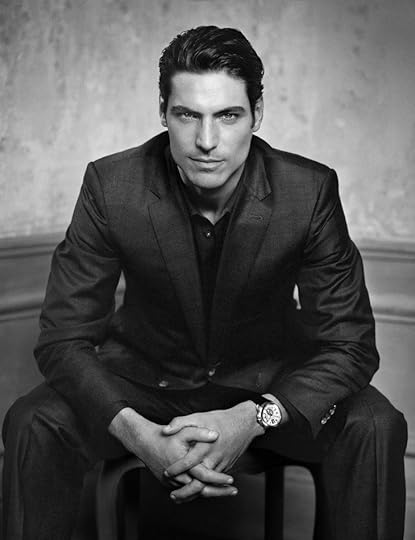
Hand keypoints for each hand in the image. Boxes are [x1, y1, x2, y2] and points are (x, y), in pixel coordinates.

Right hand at [108, 407, 233, 495]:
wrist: (144, 442)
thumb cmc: (164, 436)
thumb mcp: (183, 430)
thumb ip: (199, 432)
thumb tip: (216, 435)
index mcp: (183, 466)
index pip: (204, 478)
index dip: (219, 480)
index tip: (231, 480)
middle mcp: (178, 478)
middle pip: (201, 490)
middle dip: (219, 492)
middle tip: (234, 491)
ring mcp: (173, 483)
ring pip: (194, 493)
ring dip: (210, 493)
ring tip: (226, 492)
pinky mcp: (170, 484)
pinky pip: (187, 492)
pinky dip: (199, 491)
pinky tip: (210, 489)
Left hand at [162, 401, 263, 501]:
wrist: (244, 424)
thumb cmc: (219, 419)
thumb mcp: (198, 417)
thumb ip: (180, 422)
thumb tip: (165, 430)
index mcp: (205, 445)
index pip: (188, 462)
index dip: (176, 469)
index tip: (166, 473)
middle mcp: (214, 457)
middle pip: (199, 481)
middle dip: (186, 491)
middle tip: (173, 496)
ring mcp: (222, 464)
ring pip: (208, 484)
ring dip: (195, 493)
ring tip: (181, 497)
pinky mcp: (226, 467)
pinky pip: (215, 481)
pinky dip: (205, 487)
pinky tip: (195, 489)